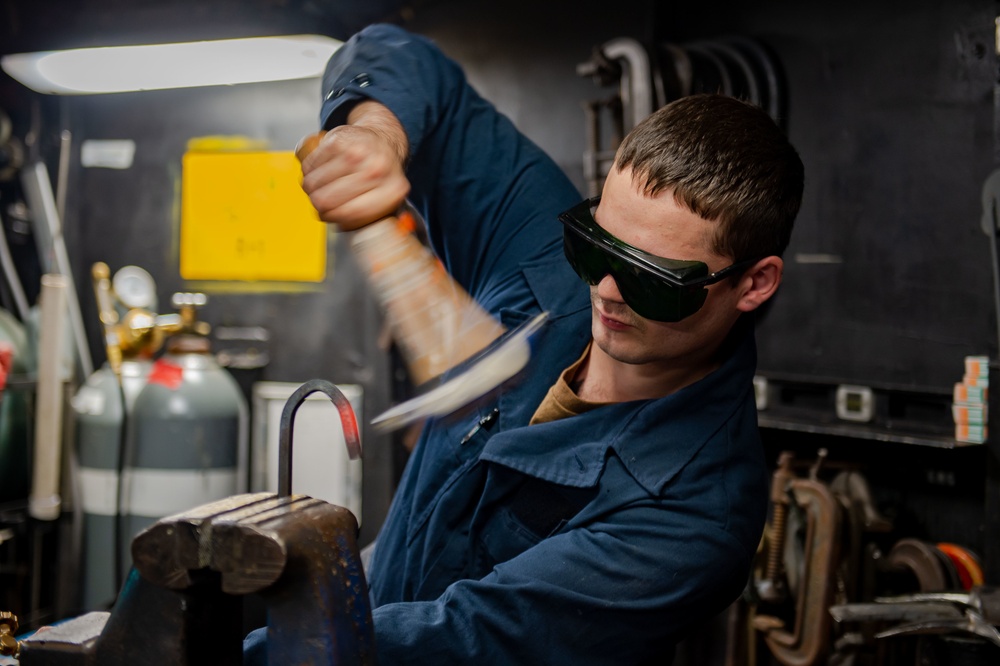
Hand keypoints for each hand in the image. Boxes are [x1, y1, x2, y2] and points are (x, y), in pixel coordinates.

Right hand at [298, 102, 410, 230]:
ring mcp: (356, 152)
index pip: (351, 213)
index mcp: (393, 189)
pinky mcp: (337, 140)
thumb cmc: (382, 173)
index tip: (332, 219)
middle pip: (326, 201)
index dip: (335, 219)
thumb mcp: (387, 199)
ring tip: (323, 186)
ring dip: (313, 189)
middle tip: (323, 204)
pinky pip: (309, 166)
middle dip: (319, 206)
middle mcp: (377, 169)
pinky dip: (311, 171)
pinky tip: (323, 170)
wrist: (383, 138)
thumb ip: (370, 218)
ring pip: (313, 183)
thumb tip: (343, 229)